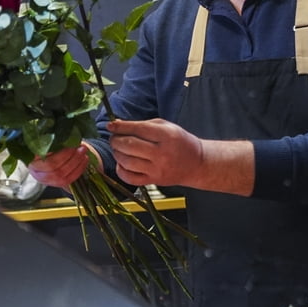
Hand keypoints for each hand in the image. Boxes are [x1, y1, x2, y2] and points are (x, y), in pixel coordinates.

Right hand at [28, 144, 91, 187]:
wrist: (45, 154)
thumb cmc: (46, 144)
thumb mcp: (46, 139)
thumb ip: (53, 139)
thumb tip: (67, 136)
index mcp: (30, 158)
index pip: (46, 160)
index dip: (62, 154)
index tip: (72, 145)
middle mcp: (35, 171)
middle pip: (54, 169)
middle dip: (71, 158)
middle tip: (82, 148)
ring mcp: (44, 180)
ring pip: (61, 176)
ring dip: (76, 164)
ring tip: (84, 154)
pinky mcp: (54, 184)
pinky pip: (67, 180)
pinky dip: (78, 171)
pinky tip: (84, 161)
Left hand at [108, 118, 254, 195]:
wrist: (197, 164)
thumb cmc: (181, 142)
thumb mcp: (167, 127)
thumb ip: (143, 125)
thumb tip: (118, 125)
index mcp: (167, 136)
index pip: (138, 129)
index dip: (121, 127)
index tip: (111, 125)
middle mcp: (162, 153)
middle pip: (129, 145)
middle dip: (116, 140)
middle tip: (115, 138)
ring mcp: (157, 169)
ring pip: (127, 161)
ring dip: (117, 153)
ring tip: (118, 149)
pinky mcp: (154, 181)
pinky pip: (130, 178)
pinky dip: (121, 170)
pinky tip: (123, 163)